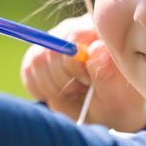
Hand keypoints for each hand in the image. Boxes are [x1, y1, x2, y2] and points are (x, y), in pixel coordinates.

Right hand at [20, 16, 145, 131]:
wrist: (105, 115)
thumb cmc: (117, 107)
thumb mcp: (116, 99)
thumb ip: (107, 74)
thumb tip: (96, 48)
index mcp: (102, 34)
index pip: (74, 36)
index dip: (73, 65)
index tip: (86, 85)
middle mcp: (78, 30)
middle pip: (52, 49)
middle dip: (63, 80)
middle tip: (80, 93)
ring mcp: (57, 40)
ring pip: (37, 60)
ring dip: (52, 87)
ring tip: (72, 94)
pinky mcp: (40, 53)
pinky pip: (29, 69)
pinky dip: (40, 89)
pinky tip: (59, 95)